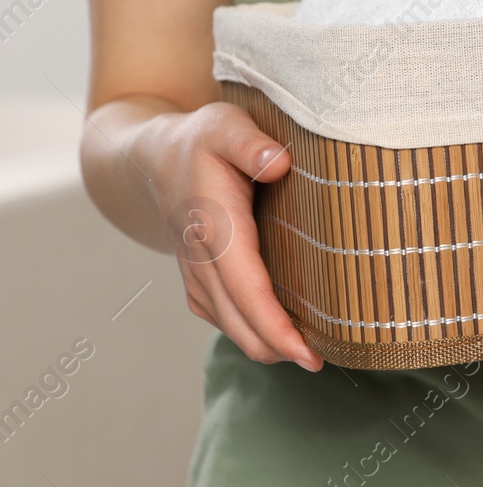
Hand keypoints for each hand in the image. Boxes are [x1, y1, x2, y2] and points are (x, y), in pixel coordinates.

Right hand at [139, 102, 322, 370]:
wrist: (153, 159)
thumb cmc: (201, 141)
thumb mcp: (224, 125)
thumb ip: (250, 142)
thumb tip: (279, 162)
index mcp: (215, 228)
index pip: (247, 289)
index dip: (276, 326)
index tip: (307, 354)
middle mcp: (202, 261)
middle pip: (241, 322)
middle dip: (280, 350)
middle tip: (324, 361)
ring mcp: (198, 276)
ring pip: (233, 328)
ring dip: (268, 346)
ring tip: (312, 353)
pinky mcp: (201, 282)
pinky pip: (226, 319)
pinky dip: (254, 334)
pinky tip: (284, 338)